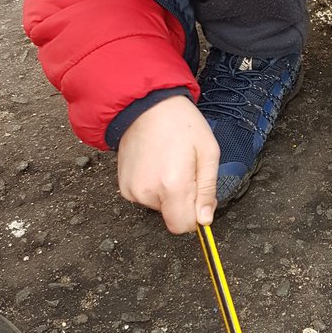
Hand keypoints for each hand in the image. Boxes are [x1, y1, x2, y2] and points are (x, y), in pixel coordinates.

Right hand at [117, 96, 218, 233]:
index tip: (198, 198)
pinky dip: (153, 187)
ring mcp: (132, 190)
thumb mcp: (208, 153)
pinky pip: (145, 198)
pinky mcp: (123, 186)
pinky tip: (155, 165)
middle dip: (183, 201)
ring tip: (168, 163)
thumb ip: (207, 190)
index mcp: (173, 185)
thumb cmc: (180, 124)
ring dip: (167, 193)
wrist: (145, 106)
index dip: (195, 217)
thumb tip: (204, 219)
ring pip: (159, 207)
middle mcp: (148, 192)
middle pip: (172, 216)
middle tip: (185, 171)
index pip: (182, 226)